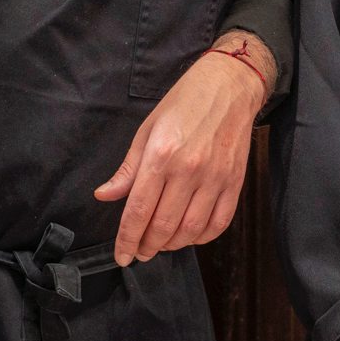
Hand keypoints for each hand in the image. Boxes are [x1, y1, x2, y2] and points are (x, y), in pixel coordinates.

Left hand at [94, 38, 268, 265]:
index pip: (139, 210)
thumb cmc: (185, 102)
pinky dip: (203, 237)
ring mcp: (215, 177)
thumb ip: (128, 168)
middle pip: (163, 226)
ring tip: (161, 244)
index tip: (122, 256)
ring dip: (173, 244)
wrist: (230, 85)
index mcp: (161, 155)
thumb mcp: (148, 129)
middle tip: (140, 251)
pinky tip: (190, 236)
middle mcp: (189, 169)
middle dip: (147, 246)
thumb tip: (105, 195)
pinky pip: (219, 222)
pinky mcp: (235, 181)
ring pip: (191, 230)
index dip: (127, 239)